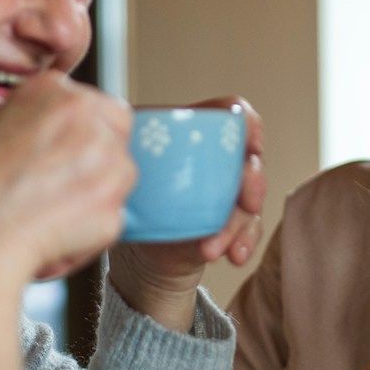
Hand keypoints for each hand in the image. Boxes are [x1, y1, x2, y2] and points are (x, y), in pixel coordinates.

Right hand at [0, 73, 135, 286]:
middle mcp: (85, 115)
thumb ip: (35, 122)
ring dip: (96, 194)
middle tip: (62, 186)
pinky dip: (89, 232)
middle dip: (97, 160)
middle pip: (116, 135)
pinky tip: (54, 237)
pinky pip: (112, 219)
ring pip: (120, 175)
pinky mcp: (114, 206)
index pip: (98, 104)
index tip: (69, 153)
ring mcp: (106, 161)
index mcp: (52, 90)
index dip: (85, 133)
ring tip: (51, 213)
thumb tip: (55, 137)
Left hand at [111, 97, 267, 304]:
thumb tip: (118, 150)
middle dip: (251, 183)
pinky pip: (249, 230)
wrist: (145, 238)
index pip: (232, 114)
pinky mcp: (235, 223)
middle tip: (245, 202)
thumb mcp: (129, 164)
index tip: (250, 144)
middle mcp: (222, 160)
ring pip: (250, 203)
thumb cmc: (139, 190)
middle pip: (249, 161)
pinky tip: (235, 255)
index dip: (248, 125)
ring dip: (236, 226)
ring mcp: (231, 193)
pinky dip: (244, 243)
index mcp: (199, 135)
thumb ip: (128, 151)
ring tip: (213, 248)